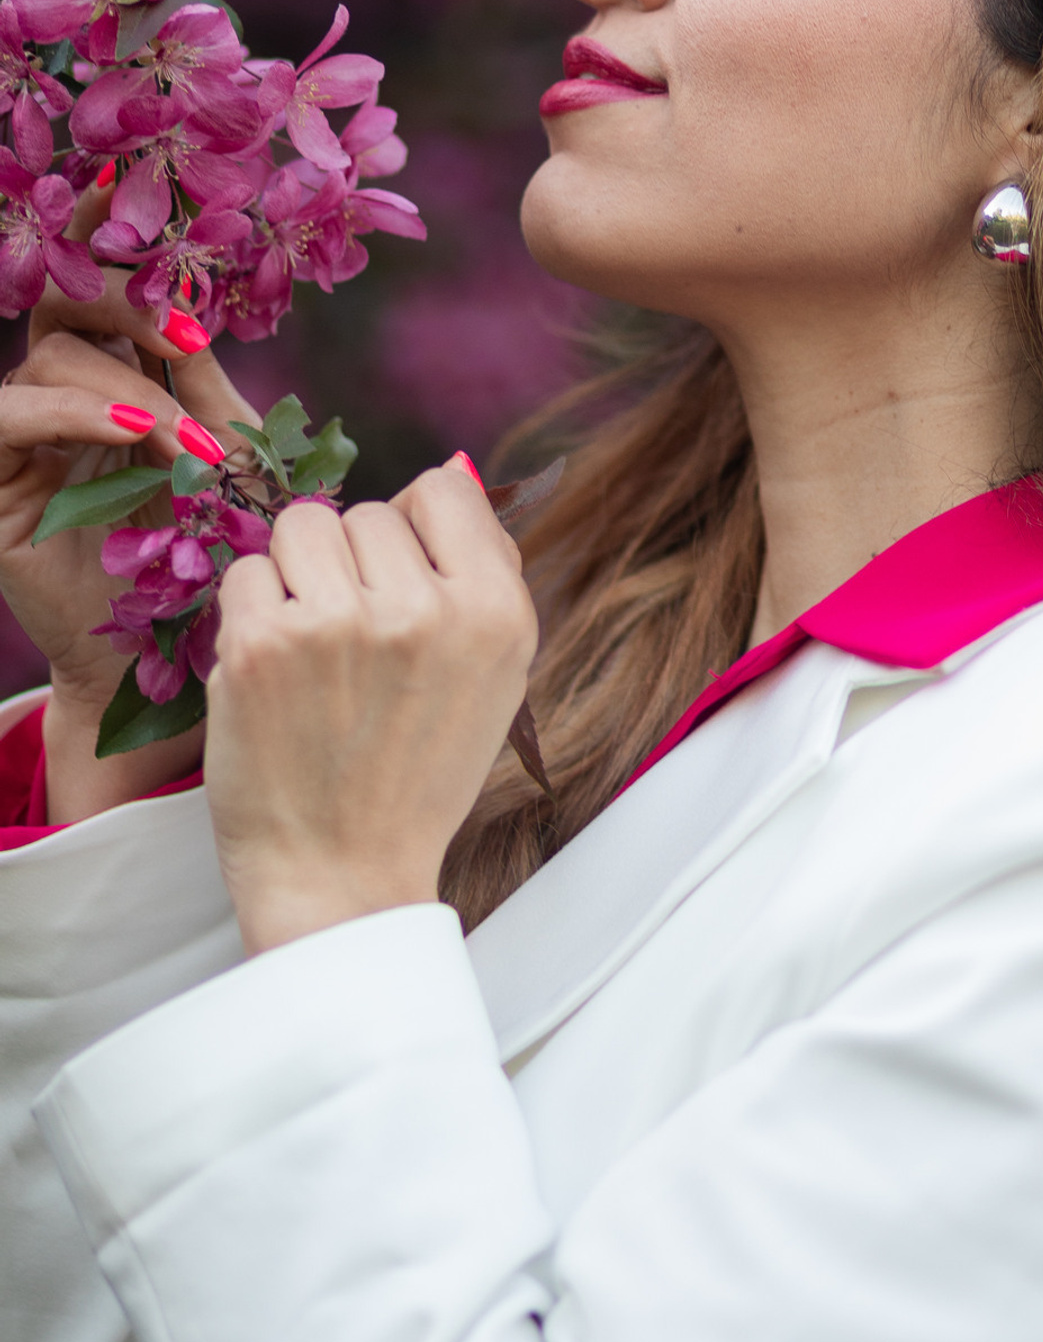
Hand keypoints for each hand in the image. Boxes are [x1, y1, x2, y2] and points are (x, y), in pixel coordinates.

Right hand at [0, 184, 263, 820]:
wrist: (194, 666)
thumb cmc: (231, 567)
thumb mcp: (236, 464)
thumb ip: (215, 390)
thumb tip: (215, 306)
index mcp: (128, 384)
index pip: (109, 292)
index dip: (119, 242)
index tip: (155, 198)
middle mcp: (69, 401)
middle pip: (65, 301)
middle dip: (124, 295)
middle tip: (186, 332)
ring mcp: (28, 442)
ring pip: (51, 355)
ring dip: (132, 384)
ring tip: (192, 443)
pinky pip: (3, 415)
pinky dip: (71, 409)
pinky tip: (135, 430)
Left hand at [204, 460, 538, 954]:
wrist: (345, 871)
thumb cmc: (420, 769)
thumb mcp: (496, 673)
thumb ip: (483, 570)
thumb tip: (452, 471)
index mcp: (497, 611)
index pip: (443, 487)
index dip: (416, 528)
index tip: (405, 580)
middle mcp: (425, 610)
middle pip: (370, 510)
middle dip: (356, 562)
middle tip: (358, 642)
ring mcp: (339, 624)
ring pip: (303, 526)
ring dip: (299, 573)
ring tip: (315, 647)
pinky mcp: (261, 645)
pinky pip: (246, 571)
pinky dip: (253, 611)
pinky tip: (277, 669)